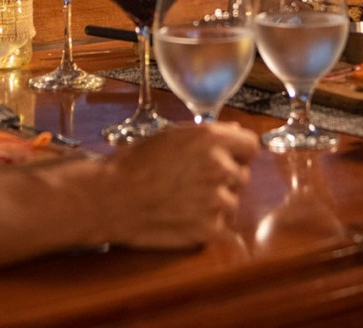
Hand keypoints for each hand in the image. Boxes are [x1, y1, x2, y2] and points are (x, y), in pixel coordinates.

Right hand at [99, 122, 258, 248]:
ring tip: (185, 200)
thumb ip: (207, 135)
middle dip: (225, 177)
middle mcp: (219, 167)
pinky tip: (183, 216)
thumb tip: (235, 134)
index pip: (251, 145)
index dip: (237, 152)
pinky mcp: (209, 229)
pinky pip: (221, 226)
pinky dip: (207, 224)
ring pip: (233, 201)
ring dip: (216, 202)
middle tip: (195, 181)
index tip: (227, 157)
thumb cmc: (135, 163)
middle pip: (243, 174)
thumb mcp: (171, 135)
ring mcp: (216, 200)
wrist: (111, 197)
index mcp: (211, 139)